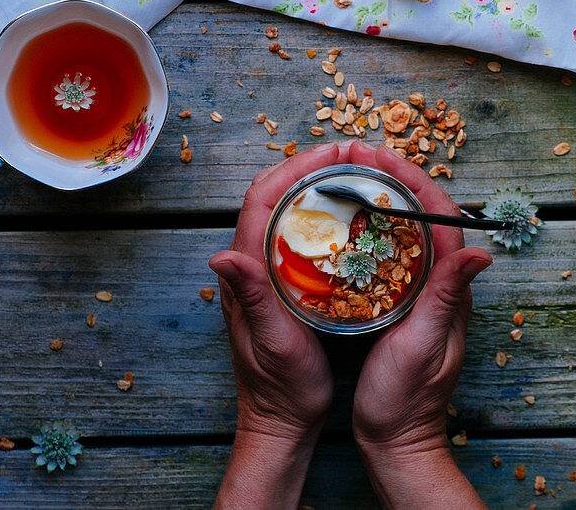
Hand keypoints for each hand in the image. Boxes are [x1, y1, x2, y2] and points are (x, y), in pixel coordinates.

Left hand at [209, 141, 358, 507]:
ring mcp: (264, 274)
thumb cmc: (281, 390)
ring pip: (285, 211)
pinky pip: (296, 234)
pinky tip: (347, 216)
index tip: (336, 151)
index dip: (296, 166)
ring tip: (354, 173)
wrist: (279, 424)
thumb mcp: (273, 344)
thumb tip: (221, 256)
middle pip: (274, 195)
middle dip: (310, 165)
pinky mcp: (279, 285)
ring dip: (314, 184)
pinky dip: (319, 213)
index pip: (263, 199)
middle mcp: (249, 266)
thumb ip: (250, 299)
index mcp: (246, 272)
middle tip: (354, 154)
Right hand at [347, 143, 490, 507]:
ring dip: (385, 196)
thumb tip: (481, 250)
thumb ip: (446, 299)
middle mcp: (440, 285)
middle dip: (395, 178)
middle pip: (424, 216)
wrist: (397, 440)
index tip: (380, 157)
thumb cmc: (406, 400)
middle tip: (359, 155)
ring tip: (352, 174)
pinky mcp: (401, 303)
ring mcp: (421, 293)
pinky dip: (373, 226)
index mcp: (450, 290)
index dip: (412, 181)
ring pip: (408, 230)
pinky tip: (348, 221)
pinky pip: (392, 251)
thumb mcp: (422, 347)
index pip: (441, 218)